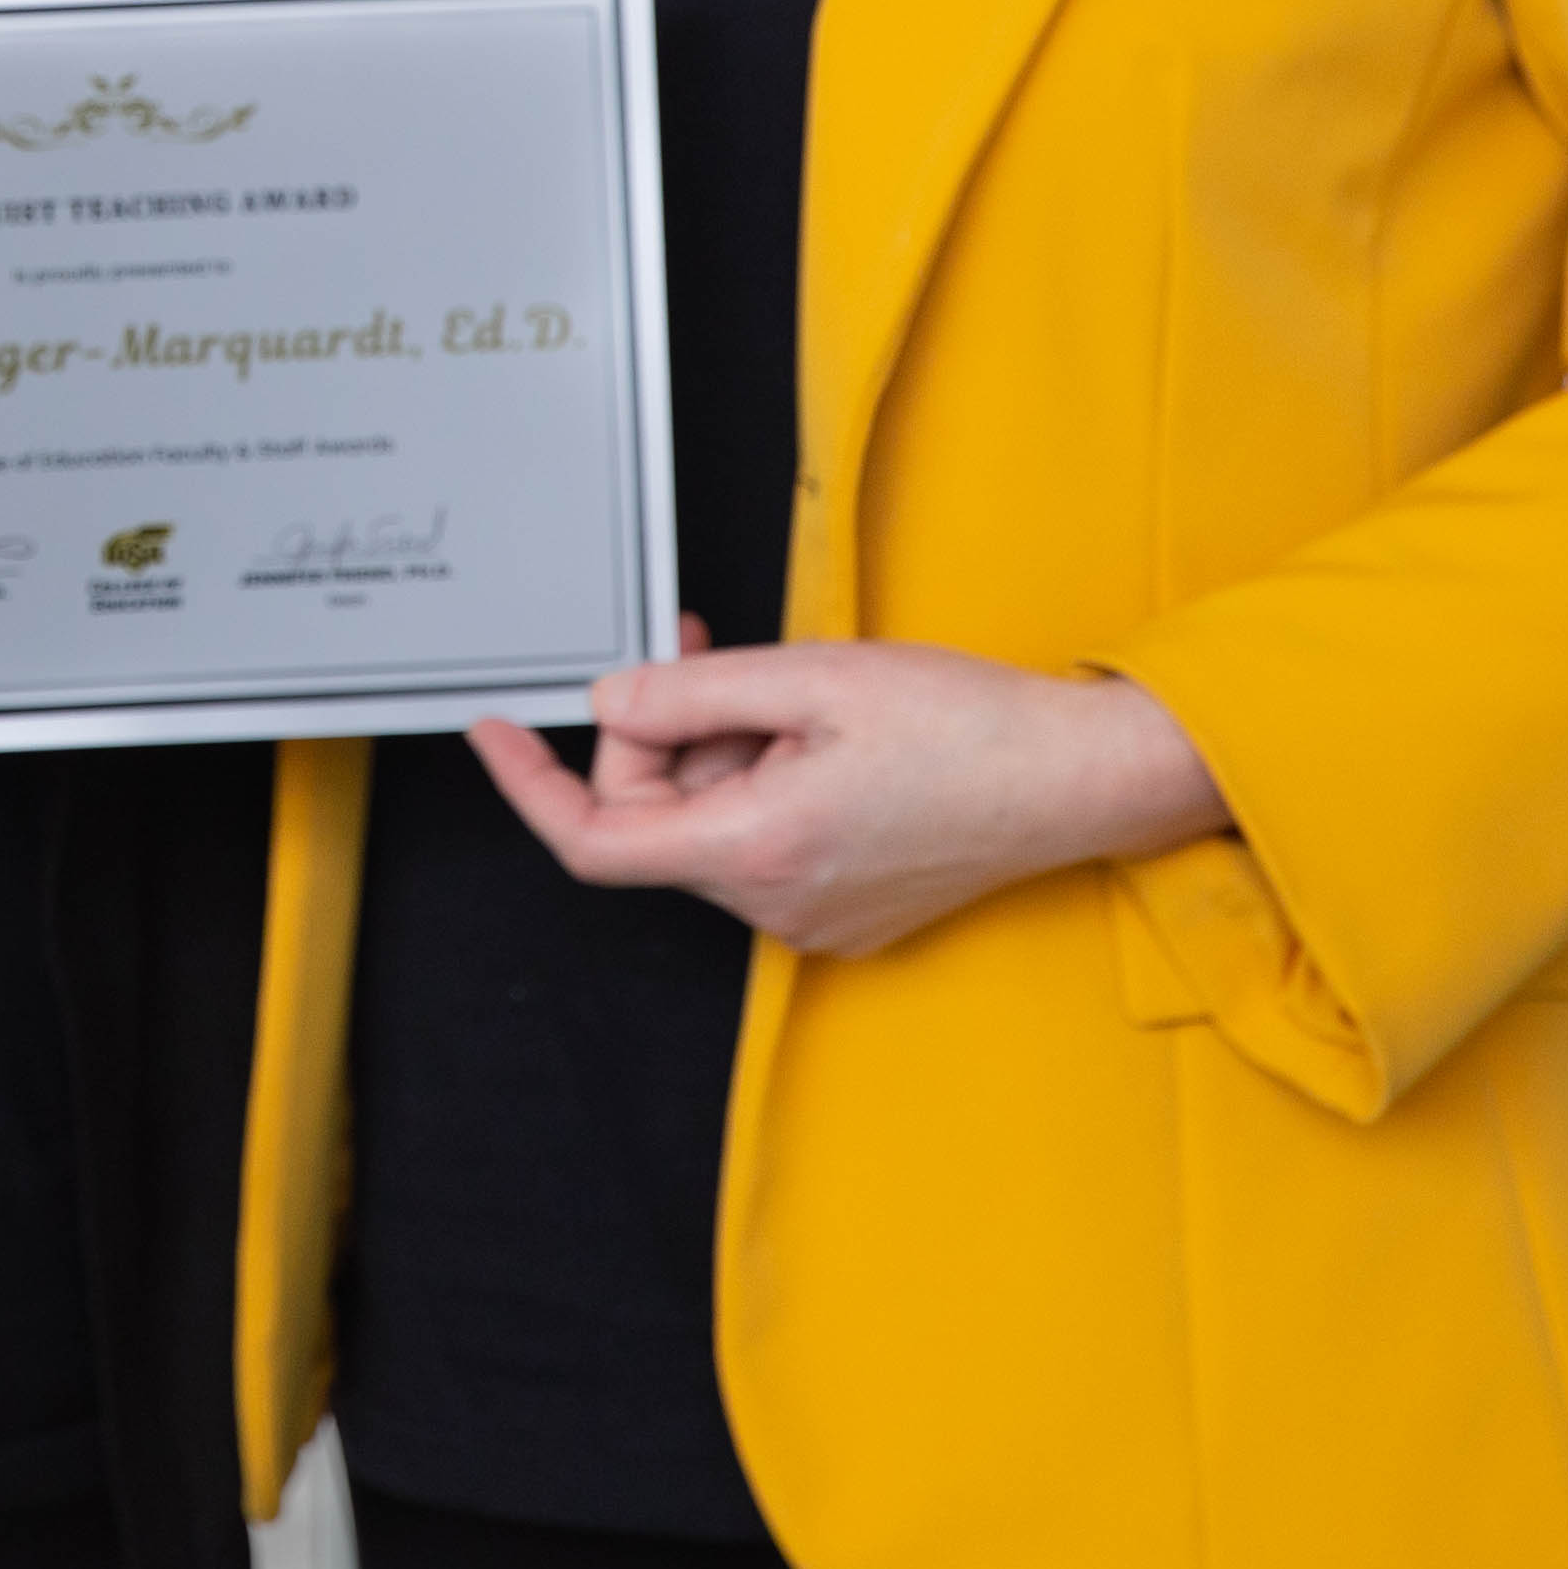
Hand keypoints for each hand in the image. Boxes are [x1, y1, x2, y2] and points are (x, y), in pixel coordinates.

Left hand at [464, 622, 1226, 955]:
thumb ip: (692, 692)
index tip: (493, 733)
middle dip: (663, 731)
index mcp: (757, 850)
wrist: (1073, 779)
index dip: (530, 785)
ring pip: (707, 826)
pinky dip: (758, 779)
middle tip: (706, 650)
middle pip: (655, 820)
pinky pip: (757, 843)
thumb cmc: (966, 726)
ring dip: (720, 749)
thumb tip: (609, 701)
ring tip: (794, 692)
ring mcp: (810, 918)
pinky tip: (817, 735)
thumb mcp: (811, 678)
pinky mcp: (842, 910)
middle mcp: (774, 905)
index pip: (595, 840)